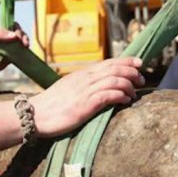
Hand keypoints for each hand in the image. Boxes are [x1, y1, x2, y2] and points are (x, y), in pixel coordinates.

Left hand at [0, 25, 29, 73]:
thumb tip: (14, 35)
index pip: (12, 26)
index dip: (18, 29)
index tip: (18, 36)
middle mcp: (3, 41)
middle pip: (18, 35)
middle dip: (24, 37)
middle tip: (25, 43)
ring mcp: (5, 51)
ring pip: (19, 46)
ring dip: (24, 46)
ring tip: (25, 48)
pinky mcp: (6, 62)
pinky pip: (17, 57)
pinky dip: (22, 56)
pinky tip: (24, 56)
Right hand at [29, 57, 144, 137]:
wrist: (36, 115)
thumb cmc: (51, 105)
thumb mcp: (69, 89)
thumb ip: (83, 85)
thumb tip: (98, 85)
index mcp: (82, 74)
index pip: (108, 62)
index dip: (126, 61)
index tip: (139, 63)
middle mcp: (85, 79)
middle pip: (115, 69)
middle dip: (132, 72)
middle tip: (141, 79)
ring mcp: (85, 91)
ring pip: (115, 80)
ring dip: (129, 85)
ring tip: (135, 93)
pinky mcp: (86, 104)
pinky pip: (109, 95)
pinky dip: (121, 96)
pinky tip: (126, 100)